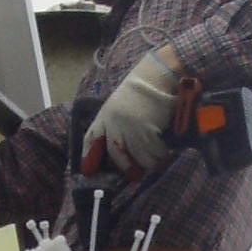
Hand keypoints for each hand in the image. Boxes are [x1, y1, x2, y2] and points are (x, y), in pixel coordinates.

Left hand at [80, 47, 178, 174]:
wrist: (158, 76)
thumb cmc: (143, 91)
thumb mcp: (122, 105)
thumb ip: (116, 124)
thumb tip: (122, 150)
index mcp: (105, 115)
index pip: (92, 138)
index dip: (89, 156)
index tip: (87, 171)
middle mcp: (114, 123)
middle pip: (116, 155)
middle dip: (126, 167)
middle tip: (135, 174)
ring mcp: (129, 128)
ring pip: (137, 158)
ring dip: (148, 161)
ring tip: (156, 157)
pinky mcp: (146, 131)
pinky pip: (153, 153)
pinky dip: (160, 154)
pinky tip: (164, 149)